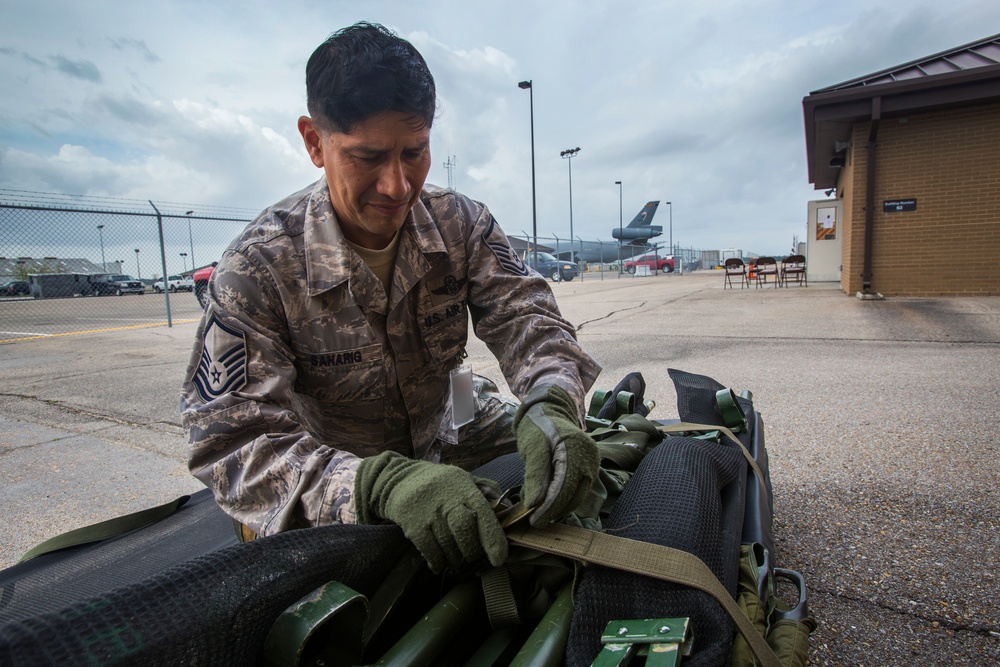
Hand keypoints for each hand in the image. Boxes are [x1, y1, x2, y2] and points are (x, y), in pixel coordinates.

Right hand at [354, 452, 507, 572]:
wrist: (399, 480)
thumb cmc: (440, 484)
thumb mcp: (463, 478)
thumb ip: (486, 489)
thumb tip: (507, 506)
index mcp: (463, 487)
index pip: (482, 512)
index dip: (492, 537)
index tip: (499, 559)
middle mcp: (446, 499)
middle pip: (464, 531)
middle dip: (471, 551)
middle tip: (472, 557)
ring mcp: (428, 513)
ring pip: (448, 545)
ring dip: (455, 560)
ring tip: (456, 560)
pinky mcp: (412, 525)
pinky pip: (430, 552)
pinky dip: (438, 562)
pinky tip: (440, 563)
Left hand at [513, 384, 599, 525]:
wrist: (549, 412)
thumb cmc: (538, 427)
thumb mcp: (532, 449)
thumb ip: (535, 476)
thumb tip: (533, 504)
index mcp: (577, 450)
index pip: (565, 488)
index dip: (549, 508)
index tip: (534, 521)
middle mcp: (590, 459)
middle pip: (574, 496)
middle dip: (554, 510)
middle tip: (534, 520)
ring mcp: (592, 464)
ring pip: (577, 496)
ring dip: (558, 507)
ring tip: (538, 510)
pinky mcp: (589, 469)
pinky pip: (578, 490)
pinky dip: (563, 498)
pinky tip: (547, 499)